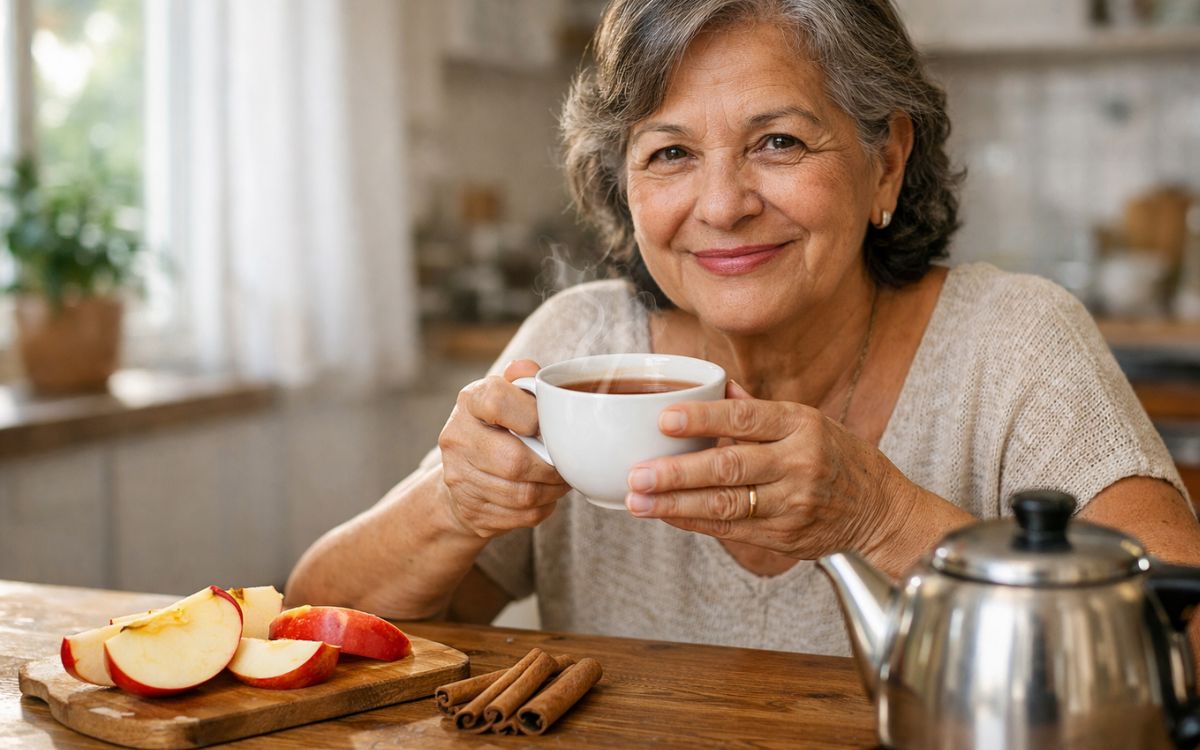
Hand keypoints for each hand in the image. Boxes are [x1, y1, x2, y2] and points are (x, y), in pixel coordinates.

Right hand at [438, 359, 569, 537]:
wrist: (463, 474)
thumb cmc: (498, 427)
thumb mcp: (508, 395)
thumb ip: (523, 380)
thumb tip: (528, 369)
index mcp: (469, 401)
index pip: (497, 401)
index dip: (531, 415)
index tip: (546, 425)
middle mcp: (456, 438)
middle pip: (513, 460)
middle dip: (550, 467)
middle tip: (567, 464)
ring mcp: (459, 477)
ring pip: (521, 494)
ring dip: (552, 490)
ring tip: (561, 480)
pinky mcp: (471, 510)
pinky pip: (520, 516)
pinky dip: (543, 508)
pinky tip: (546, 496)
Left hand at [623, 381, 914, 559]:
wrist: (880, 510)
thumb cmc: (837, 458)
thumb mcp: (810, 421)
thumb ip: (759, 410)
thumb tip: (715, 386)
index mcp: (801, 425)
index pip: (744, 420)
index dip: (702, 419)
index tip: (663, 420)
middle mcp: (798, 463)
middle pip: (728, 467)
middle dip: (676, 472)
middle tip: (637, 473)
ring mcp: (792, 503)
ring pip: (725, 504)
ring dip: (675, 504)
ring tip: (638, 501)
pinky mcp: (785, 536)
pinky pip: (731, 529)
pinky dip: (694, 523)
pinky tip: (666, 516)